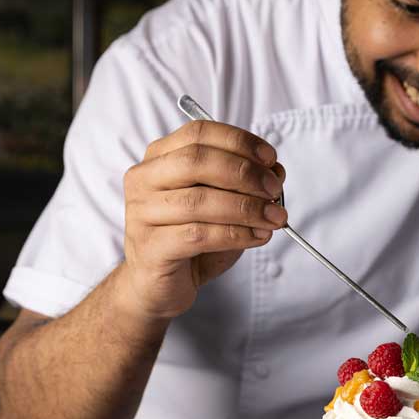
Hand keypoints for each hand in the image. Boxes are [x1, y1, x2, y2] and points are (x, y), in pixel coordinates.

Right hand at [121, 120, 286, 319]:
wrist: (158, 285)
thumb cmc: (191, 239)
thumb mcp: (223, 204)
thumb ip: (246, 184)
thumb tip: (276, 173)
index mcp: (159, 158)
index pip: (199, 133)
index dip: (239, 142)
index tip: (271, 159)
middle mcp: (144, 180)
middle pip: (196, 161)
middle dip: (244, 173)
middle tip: (275, 190)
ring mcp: (141, 214)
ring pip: (199, 201)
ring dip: (246, 208)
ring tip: (274, 218)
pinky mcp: (150, 248)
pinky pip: (198, 235)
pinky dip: (235, 234)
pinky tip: (257, 236)